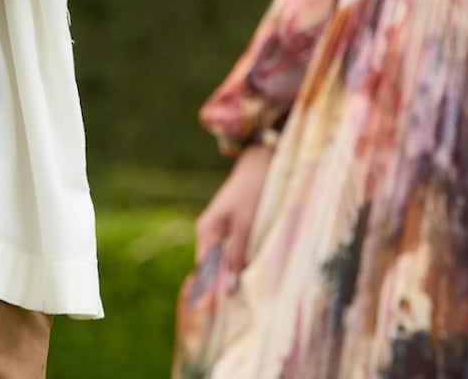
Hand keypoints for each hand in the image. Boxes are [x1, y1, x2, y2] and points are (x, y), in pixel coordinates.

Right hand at [194, 143, 273, 287]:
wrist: (262, 160)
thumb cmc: (252, 190)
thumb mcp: (245, 224)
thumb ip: (237, 254)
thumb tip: (231, 286)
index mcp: (206, 230)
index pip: (204, 270)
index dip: (216, 288)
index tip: (231, 305)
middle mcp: (210, 232)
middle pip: (216, 266)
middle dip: (230, 280)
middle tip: (249, 297)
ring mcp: (223, 229)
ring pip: (229, 259)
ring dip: (241, 269)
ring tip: (255, 284)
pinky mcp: (236, 227)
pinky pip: (237, 250)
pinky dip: (246, 258)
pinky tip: (258, 266)